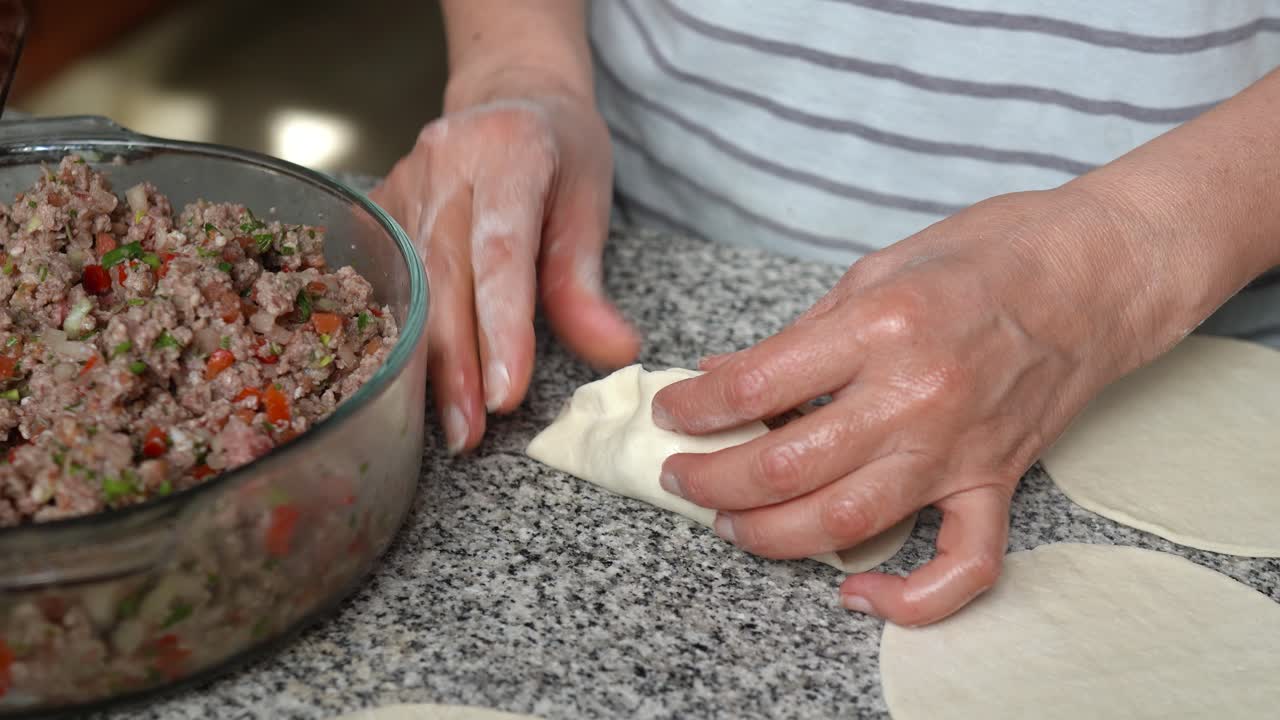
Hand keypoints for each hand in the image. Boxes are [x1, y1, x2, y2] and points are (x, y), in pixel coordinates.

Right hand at [371, 70, 638, 453]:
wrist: (508, 98)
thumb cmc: (559, 152)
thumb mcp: (589, 203)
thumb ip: (587, 283)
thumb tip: (614, 354)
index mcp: (510, 150)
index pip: (501, 250)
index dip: (501, 326)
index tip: (508, 395)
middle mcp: (445, 161)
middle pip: (443, 275)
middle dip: (458, 362)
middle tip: (471, 432)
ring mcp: (403, 180)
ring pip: (409, 285)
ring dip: (429, 362)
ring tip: (453, 425)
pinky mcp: (379, 205)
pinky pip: (384, 279)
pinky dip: (401, 335)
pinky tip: (410, 388)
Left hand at [651, 188, 1147, 625]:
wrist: (1097, 272)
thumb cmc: (990, 254)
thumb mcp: (876, 268)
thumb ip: (799, 334)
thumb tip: (728, 377)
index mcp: (882, 326)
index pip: (756, 386)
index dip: (695, 407)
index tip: (672, 412)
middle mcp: (917, 397)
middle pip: (786, 466)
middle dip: (712, 479)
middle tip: (680, 475)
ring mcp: (959, 449)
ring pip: (844, 522)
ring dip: (769, 534)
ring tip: (729, 522)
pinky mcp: (997, 482)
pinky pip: (960, 565)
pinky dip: (909, 599)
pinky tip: (856, 595)